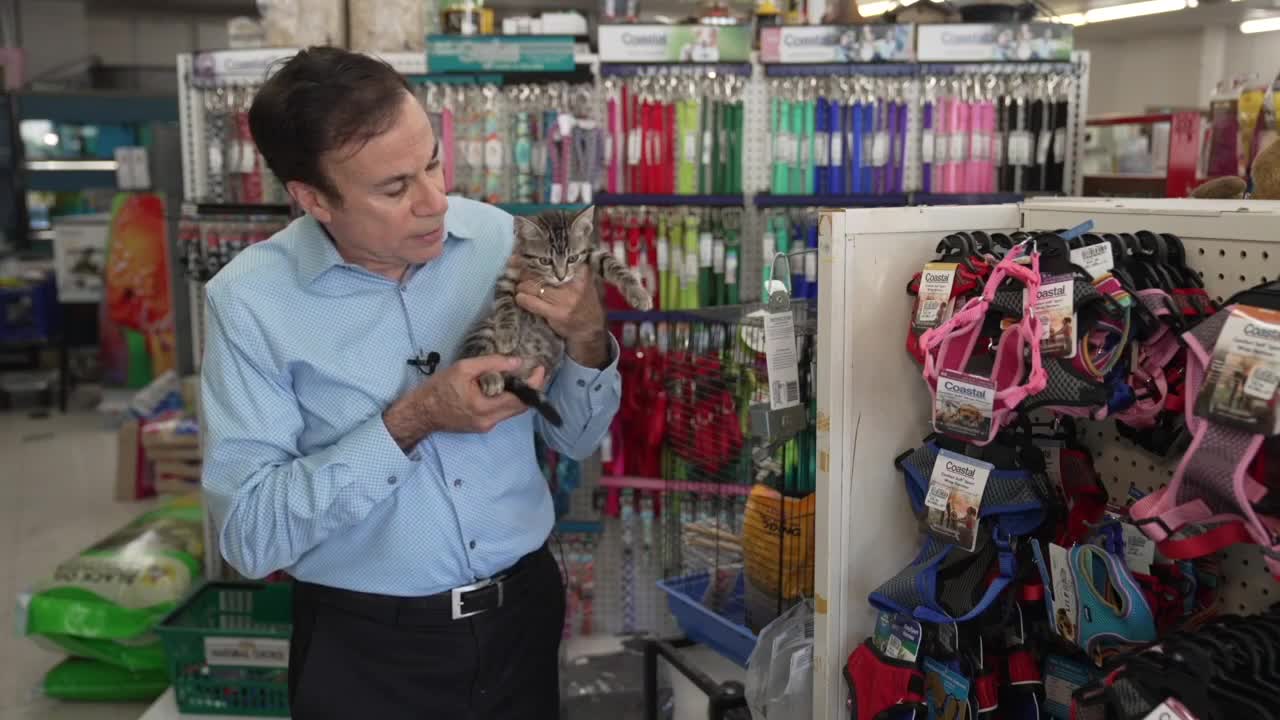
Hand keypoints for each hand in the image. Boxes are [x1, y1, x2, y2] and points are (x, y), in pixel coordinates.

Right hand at [383, 355, 547, 450]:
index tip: (541, 369)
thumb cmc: (438, 388)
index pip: (520, 398)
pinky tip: (505, 387)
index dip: (534, 384)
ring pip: (512, 411)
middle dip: (531, 390)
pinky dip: (507, 400)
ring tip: (523, 377)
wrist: (421, 412)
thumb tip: (518, 362)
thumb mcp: (463, 368)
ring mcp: (486, 426)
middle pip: (520, 407)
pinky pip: (501, 413)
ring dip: (520, 395)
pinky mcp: (481, 426)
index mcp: (485, 407)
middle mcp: (489, 421)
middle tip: (536, 372)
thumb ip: (492, 364)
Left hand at [515, 264, 609, 367]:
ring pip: (532, 286)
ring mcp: (565, 299)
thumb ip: (566, 269)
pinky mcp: (557, 313)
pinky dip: (522, 299)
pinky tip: (521, 298)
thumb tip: (531, 257)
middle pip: (540, 271)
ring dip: (522, 286)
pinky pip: (531, 302)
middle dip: (525, 273)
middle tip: (519, 274)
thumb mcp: (582, 281)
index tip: (520, 256)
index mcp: (581, 271)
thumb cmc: (582, 302)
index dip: (534, 257)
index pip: (553, 259)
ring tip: (521, 287)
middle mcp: (574, 283)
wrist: (590, 328)